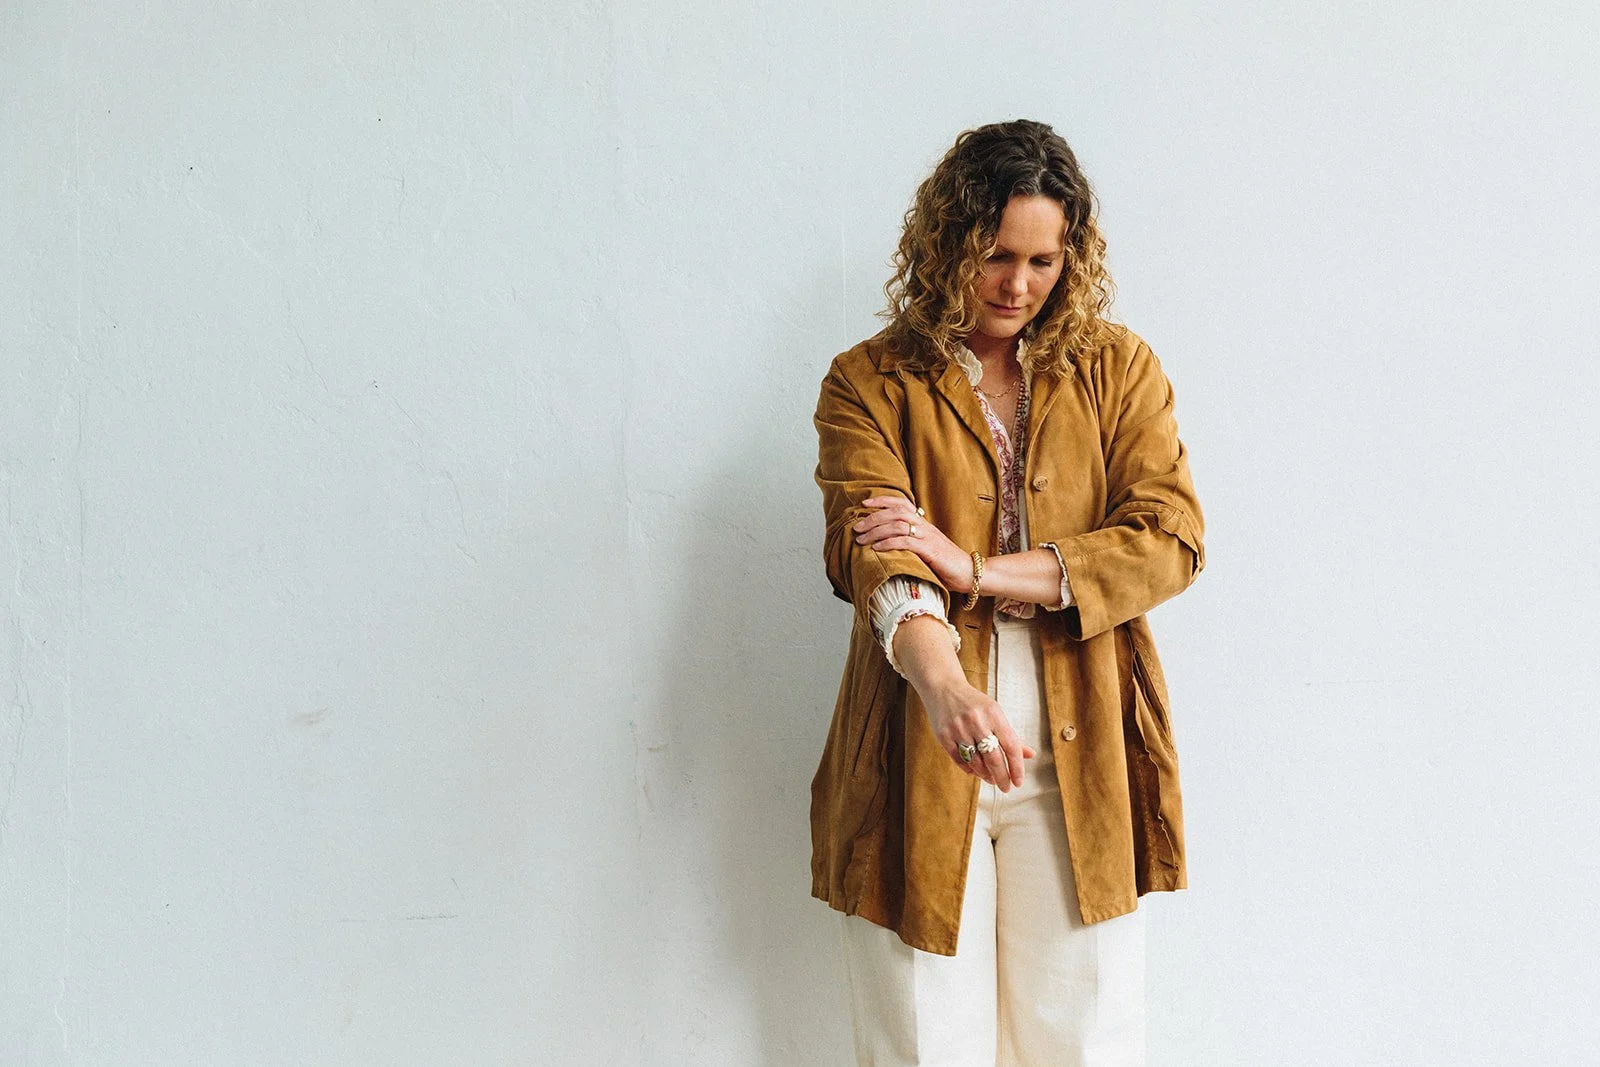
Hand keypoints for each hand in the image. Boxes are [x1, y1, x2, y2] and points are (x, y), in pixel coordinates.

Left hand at [854, 496, 976, 593]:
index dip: (882, 500)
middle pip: (895, 512)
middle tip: (857, 527)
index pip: (901, 503)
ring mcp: (928, 537)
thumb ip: (911, 543)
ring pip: (898, 525)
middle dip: (873, 517)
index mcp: (923, 523)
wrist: (969, 573)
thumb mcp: (926, 549)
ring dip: (876, 531)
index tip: (864, 503)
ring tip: (861, 540)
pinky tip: (877, 548)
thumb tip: (887, 544)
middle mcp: (925, 526)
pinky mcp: (931, 550)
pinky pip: (906, 542)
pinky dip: (889, 543)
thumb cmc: (945, 564)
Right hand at [921, 676, 1035, 789]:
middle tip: (1006, 788)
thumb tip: (1030, 755)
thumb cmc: (973, 703)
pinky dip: (969, 769)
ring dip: (986, 775)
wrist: (943, 687)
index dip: (1017, 767)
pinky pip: (960, 760)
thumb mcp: (994, 713)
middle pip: (994, 758)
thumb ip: (1010, 735)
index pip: (1011, 746)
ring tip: (992, 780)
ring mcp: (958, 729)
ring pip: (976, 762)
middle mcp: (976, 721)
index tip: (1019, 781)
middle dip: (1002, 778)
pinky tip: (976, 772)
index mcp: (993, 713)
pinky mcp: (943, 735)